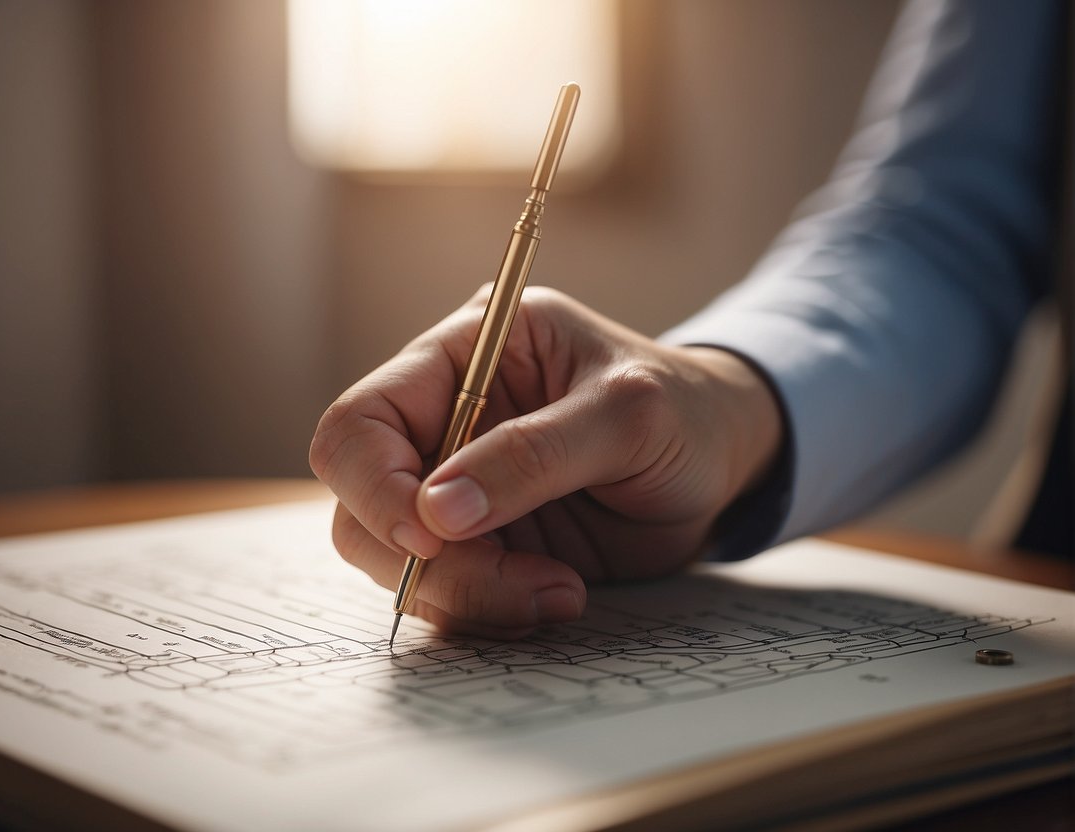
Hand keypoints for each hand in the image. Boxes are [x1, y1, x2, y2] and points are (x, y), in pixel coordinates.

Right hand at [309, 287, 782, 637]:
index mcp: (461, 355)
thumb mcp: (626, 415)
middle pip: (362, 503)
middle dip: (428, 559)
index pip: (362, 420)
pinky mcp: (479, 544)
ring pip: (397, 561)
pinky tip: (557, 594)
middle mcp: (441, 421)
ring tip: (558, 590)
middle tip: (518, 581)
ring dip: (466, 592)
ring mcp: (454, 488)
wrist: (721, 461)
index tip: (431, 535)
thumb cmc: (682, 411)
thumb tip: (434, 512)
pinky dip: (488, 609)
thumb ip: (532, 455)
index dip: (374, 484)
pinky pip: (444, 593)